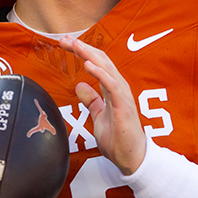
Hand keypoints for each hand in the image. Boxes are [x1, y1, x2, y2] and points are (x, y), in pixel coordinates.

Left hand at [59, 36, 145, 174]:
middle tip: (65, 39)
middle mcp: (119, 88)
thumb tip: (80, 86)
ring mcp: (123, 96)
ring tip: (76, 45)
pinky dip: (101, 74)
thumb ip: (91, 100)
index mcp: (113, 89)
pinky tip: (89, 66)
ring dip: (90, 56)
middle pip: (101, 61)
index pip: (97, 64)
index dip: (82, 52)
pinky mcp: (123, 107)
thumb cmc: (118, 138)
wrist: (131, 158)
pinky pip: (112, 86)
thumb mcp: (98, 116)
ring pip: (107, 69)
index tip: (66, 43)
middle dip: (83, 48)